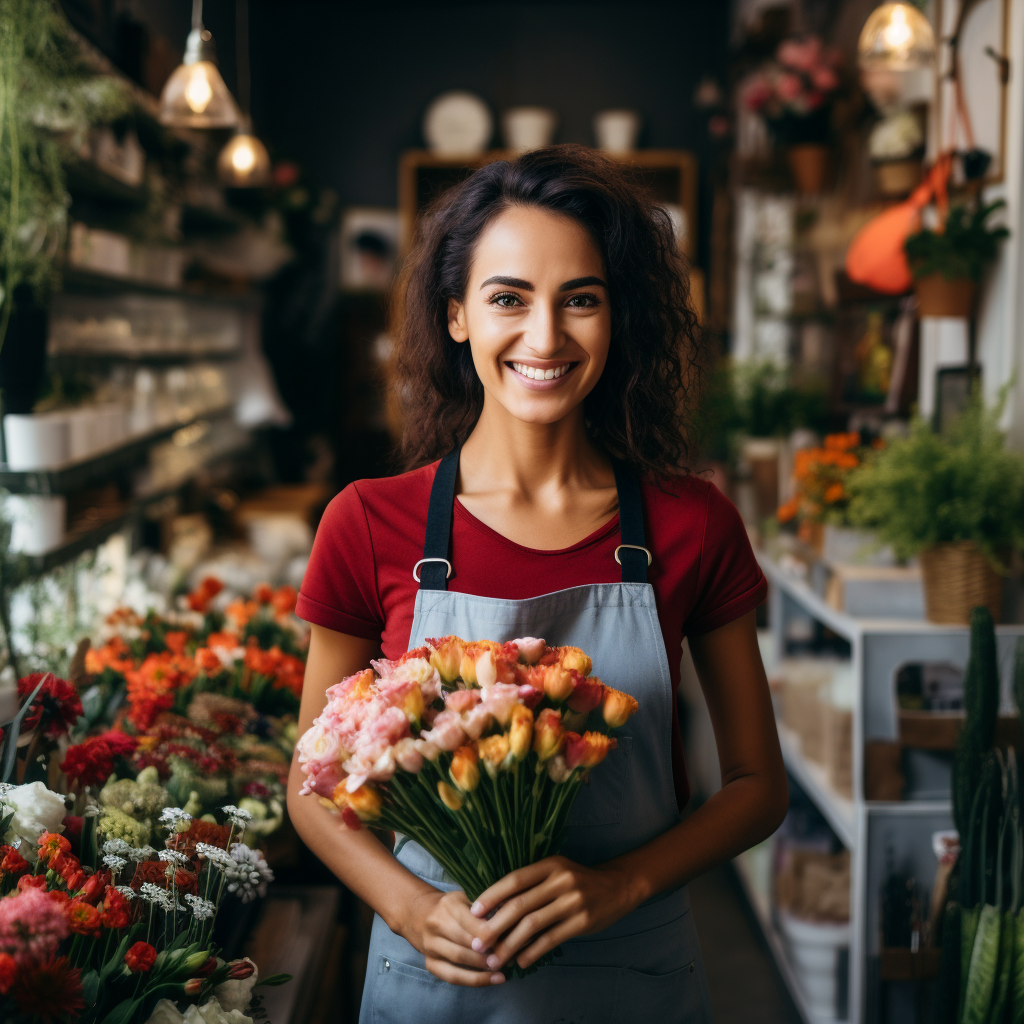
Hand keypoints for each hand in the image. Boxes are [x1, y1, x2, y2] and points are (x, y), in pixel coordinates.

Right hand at [399, 887, 506, 986]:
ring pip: (459, 959)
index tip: (507, 939)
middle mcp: (436, 925)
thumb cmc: (450, 906)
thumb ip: (483, 910)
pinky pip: (452, 976)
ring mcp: (430, 945)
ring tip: (502, 970)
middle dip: (488, 952)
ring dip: (482, 967)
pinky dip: (473, 980)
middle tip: (508, 958)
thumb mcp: (465, 898)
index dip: (489, 933)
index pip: (471, 921)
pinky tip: (492, 980)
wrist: (417, 913)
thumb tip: (510, 924)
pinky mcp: (430, 963)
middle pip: (465, 942)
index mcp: (448, 905)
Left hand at [468, 856, 637, 970]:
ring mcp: (572, 901)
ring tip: (495, 958)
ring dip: (510, 945)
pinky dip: (532, 952)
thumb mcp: (556, 872)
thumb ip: (532, 885)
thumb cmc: (578, 881)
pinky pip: (550, 939)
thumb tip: (496, 907)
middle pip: (519, 905)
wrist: (617, 887)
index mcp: (550, 865)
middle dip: (494, 926)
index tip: (473, 912)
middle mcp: (560, 880)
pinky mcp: (582, 921)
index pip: (514, 879)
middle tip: (478, 943)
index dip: (492, 895)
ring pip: (532, 925)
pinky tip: (521, 961)